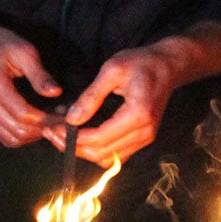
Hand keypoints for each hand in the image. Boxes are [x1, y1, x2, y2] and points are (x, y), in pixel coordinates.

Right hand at [0, 23, 59, 147]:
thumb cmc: (1, 44)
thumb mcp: (24, 51)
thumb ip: (39, 74)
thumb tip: (55, 93)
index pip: (23, 114)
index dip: (46, 120)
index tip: (64, 116)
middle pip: (18, 130)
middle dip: (42, 129)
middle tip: (61, 121)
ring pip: (12, 139)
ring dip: (33, 135)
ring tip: (50, 123)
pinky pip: (5, 137)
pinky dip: (23, 136)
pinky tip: (35, 124)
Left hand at [63, 43, 191, 162]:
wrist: (168, 66)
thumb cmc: (141, 63)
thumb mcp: (112, 70)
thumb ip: (91, 96)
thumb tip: (71, 119)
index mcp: (138, 115)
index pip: (99, 139)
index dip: (73, 138)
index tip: (53, 128)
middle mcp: (144, 133)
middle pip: (102, 154)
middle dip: (74, 147)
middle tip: (51, 132)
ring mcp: (145, 138)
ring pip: (108, 159)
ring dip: (83, 151)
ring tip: (62, 134)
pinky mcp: (143, 139)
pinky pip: (116, 154)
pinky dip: (97, 149)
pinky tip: (81, 136)